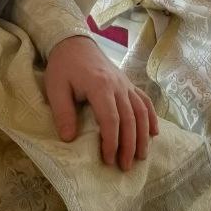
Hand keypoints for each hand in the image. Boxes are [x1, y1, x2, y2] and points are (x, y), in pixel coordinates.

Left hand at [42, 35, 157, 170]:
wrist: (75, 43)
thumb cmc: (64, 66)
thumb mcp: (55, 88)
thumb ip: (63, 113)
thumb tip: (69, 139)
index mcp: (100, 87)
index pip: (111, 120)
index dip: (112, 142)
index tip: (108, 160)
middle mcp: (118, 86)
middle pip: (130, 119)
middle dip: (129, 145)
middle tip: (125, 167)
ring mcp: (126, 84)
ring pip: (141, 112)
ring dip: (143, 136)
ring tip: (141, 156)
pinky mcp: (128, 84)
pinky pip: (145, 101)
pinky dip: (151, 117)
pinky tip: (154, 133)